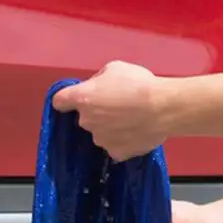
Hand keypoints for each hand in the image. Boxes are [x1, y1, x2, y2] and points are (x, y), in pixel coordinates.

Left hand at [52, 61, 168, 159]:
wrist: (163, 109)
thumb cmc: (139, 84)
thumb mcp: (115, 68)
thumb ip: (99, 80)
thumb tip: (98, 88)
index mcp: (82, 98)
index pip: (60, 101)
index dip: (66, 100)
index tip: (74, 100)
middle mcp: (86, 122)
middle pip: (85, 117)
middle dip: (97, 112)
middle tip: (118, 105)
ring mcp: (101, 140)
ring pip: (101, 133)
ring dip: (110, 128)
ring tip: (131, 120)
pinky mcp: (116, 153)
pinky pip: (116, 146)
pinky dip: (123, 142)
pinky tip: (136, 133)